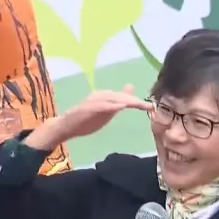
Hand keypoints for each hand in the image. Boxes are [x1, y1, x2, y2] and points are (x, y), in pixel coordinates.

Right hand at [24, 85, 151, 149]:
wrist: (66, 126)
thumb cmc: (85, 120)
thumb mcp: (106, 112)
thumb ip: (118, 102)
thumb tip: (130, 92)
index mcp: (106, 96)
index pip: (125, 97)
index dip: (138, 101)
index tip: (152, 106)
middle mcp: (101, 95)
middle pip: (122, 96)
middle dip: (136, 101)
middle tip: (149, 106)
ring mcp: (94, 100)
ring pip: (114, 99)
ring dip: (128, 101)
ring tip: (140, 104)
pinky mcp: (88, 107)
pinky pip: (103, 105)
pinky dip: (112, 105)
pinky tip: (122, 106)